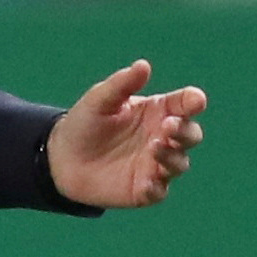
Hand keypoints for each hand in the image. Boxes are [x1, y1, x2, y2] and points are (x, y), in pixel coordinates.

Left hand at [48, 60, 205, 208]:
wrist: (62, 158)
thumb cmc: (85, 123)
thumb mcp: (99, 100)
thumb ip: (122, 84)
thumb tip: (143, 65)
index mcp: (158, 112)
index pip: (185, 105)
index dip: (193, 101)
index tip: (195, 100)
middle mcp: (163, 138)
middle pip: (191, 135)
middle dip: (185, 130)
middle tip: (167, 126)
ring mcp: (157, 164)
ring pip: (180, 163)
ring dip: (172, 156)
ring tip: (154, 146)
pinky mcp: (145, 189)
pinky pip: (159, 191)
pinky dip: (156, 186)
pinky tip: (147, 181)